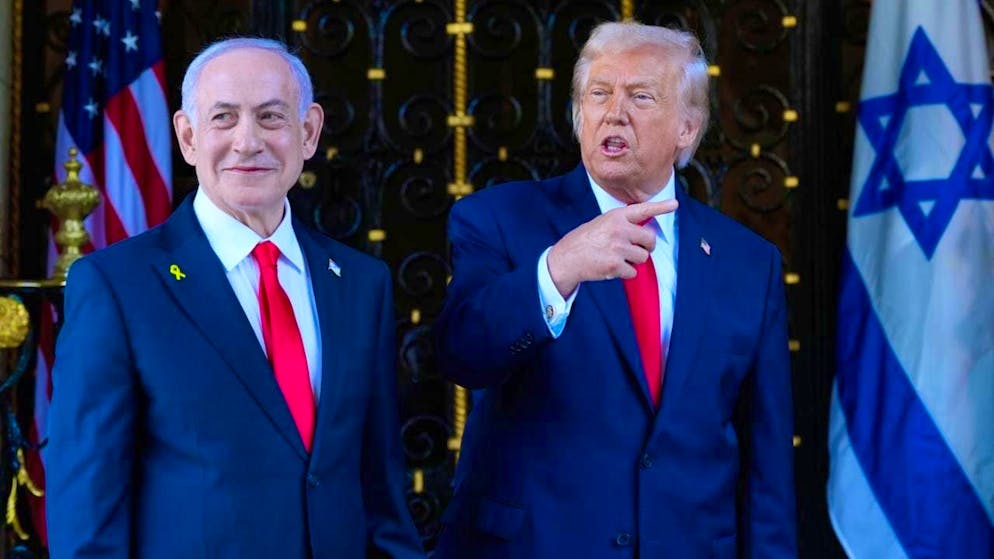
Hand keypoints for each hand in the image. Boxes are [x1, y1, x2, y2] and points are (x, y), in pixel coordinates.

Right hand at [546, 200, 677, 296]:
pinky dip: (625, 273)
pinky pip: (633, 272)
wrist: (567, 258)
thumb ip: (622, 224)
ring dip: (634, 261)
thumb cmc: (586, 241)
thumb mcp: (602, 223)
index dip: (660, 207)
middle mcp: (619, 229)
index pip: (643, 210)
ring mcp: (618, 247)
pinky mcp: (615, 265)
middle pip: (650, 239)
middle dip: (646, 246)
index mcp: (616, 217)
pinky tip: (611, 267)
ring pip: (643, 257)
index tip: (674, 204)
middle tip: (634, 249)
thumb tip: (645, 233)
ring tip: (618, 258)